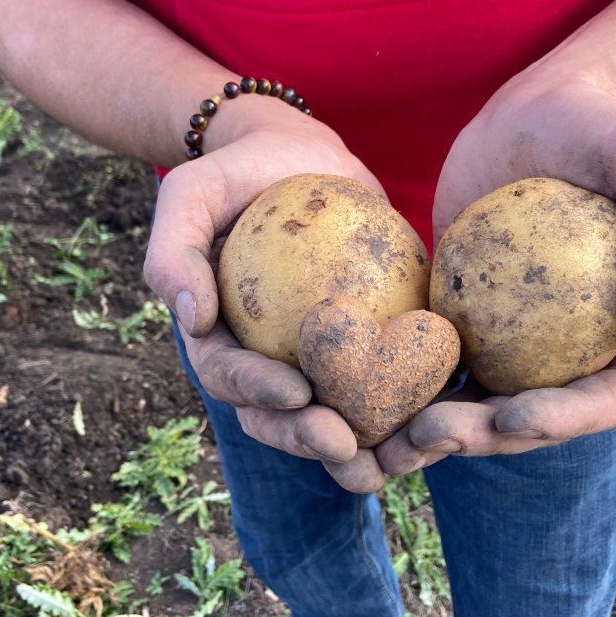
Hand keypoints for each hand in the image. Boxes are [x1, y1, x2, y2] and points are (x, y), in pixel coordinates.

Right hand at [143, 112, 389, 492]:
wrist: (293, 155)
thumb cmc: (233, 175)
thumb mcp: (188, 196)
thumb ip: (173, 255)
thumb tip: (192, 321)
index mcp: (218, 341)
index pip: (231, 376)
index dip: (258, 393)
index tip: (295, 393)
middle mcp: (265, 362)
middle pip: (282, 415)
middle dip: (310, 440)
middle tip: (346, 446)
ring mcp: (315, 358)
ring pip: (336, 413)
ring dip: (364, 445)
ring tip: (395, 461)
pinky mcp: (363, 342)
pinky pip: (387, 375)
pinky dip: (410, 401)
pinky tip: (442, 409)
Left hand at [378, 70, 615, 471]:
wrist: (538, 108)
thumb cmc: (608, 127)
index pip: (613, 397)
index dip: (566, 421)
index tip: (509, 419)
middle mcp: (581, 349)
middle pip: (538, 415)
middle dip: (485, 440)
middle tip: (428, 433)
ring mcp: (520, 341)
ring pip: (481, 401)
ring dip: (435, 429)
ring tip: (386, 435)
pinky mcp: (467, 321)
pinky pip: (436, 359)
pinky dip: (402, 382)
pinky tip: (356, 389)